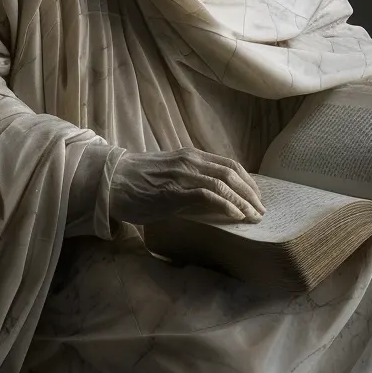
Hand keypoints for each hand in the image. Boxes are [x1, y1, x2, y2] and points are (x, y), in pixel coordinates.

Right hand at [109, 147, 265, 225]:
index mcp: (190, 156)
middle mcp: (190, 161)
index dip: (248, 181)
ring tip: (253, 216)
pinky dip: (226, 205)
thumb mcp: (169, 174)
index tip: (256, 197)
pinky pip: (207, 195)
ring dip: (243, 201)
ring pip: (223, 183)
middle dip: (251, 193)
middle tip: (261, 211)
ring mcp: (182, 175)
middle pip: (232, 173)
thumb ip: (190, 180)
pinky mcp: (173, 191)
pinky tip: (235, 216)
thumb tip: (212, 198)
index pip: (229, 165)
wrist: (110, 181)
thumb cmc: (137, 182)